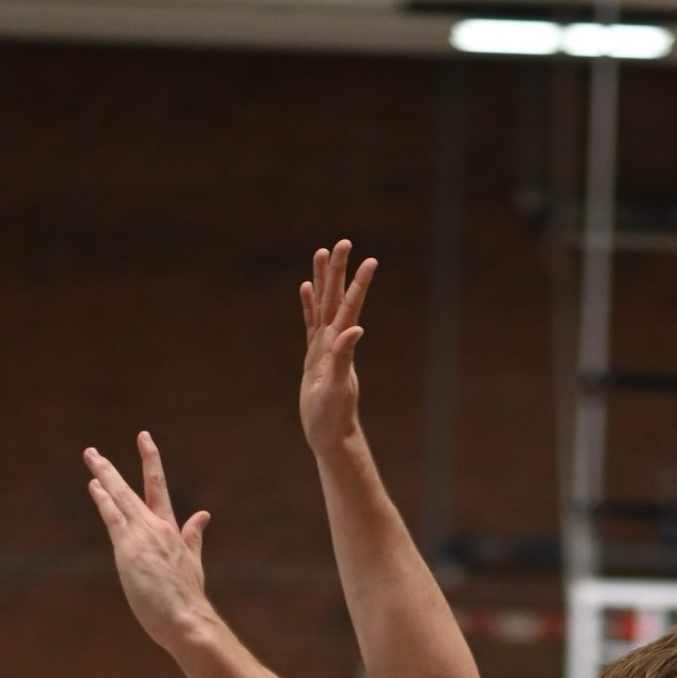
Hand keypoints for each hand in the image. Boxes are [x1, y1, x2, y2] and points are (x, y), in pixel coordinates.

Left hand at [84, 433, 213, 651]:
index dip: (151, 461)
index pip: (159, 489)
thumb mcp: (193, 562)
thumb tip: (203, 515)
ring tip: (89, 458)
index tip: (144, 440)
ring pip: (121, 498)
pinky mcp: (130, 550)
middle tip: (92, 452)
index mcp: (172, 531)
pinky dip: (104, 500)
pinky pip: (114, 518)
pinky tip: (94, 485)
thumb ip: (193, 537)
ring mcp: (144, 536)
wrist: (188, 620)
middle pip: (133, 489)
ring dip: (103, 476)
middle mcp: (158, 528)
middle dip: (110, 469)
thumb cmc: (188, 600)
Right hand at [299, 239, 376, 458]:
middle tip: (342, 242)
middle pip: (335, 299)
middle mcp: (334, 341)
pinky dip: (309, 305)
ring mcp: (323, 347)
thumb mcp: (336, 387)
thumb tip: (355, 329)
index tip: (370, 260)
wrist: (329, 435)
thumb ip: (344, 357)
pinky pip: (310, 324)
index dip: (359, 284)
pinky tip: (306, 288)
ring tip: (322, 253)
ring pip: (323, 306)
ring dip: (323, 281)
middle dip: (338, 271)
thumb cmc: (333, 417)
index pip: (350, 308)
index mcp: (340, 345)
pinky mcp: (313, 357)